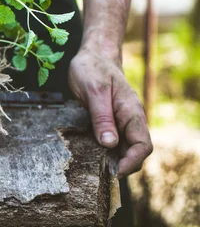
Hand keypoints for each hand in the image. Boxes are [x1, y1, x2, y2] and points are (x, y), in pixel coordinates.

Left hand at [69, 49, 152, 177]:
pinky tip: (87, 154)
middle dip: (120, 165)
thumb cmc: (93, 68)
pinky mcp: (108, 121)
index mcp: (131, 113)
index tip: (113, 172)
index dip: (130, 162)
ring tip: (91, 167)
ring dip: (110, 159)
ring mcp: (119, 121)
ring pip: (121, 148)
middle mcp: (129, 120)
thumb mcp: (94, 90)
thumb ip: (102, 117)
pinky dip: (101, 150)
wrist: (92, 55)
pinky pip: (109, 141)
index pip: (142, 146)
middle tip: (98, 173)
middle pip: (132, 152)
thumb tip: (109, 144)